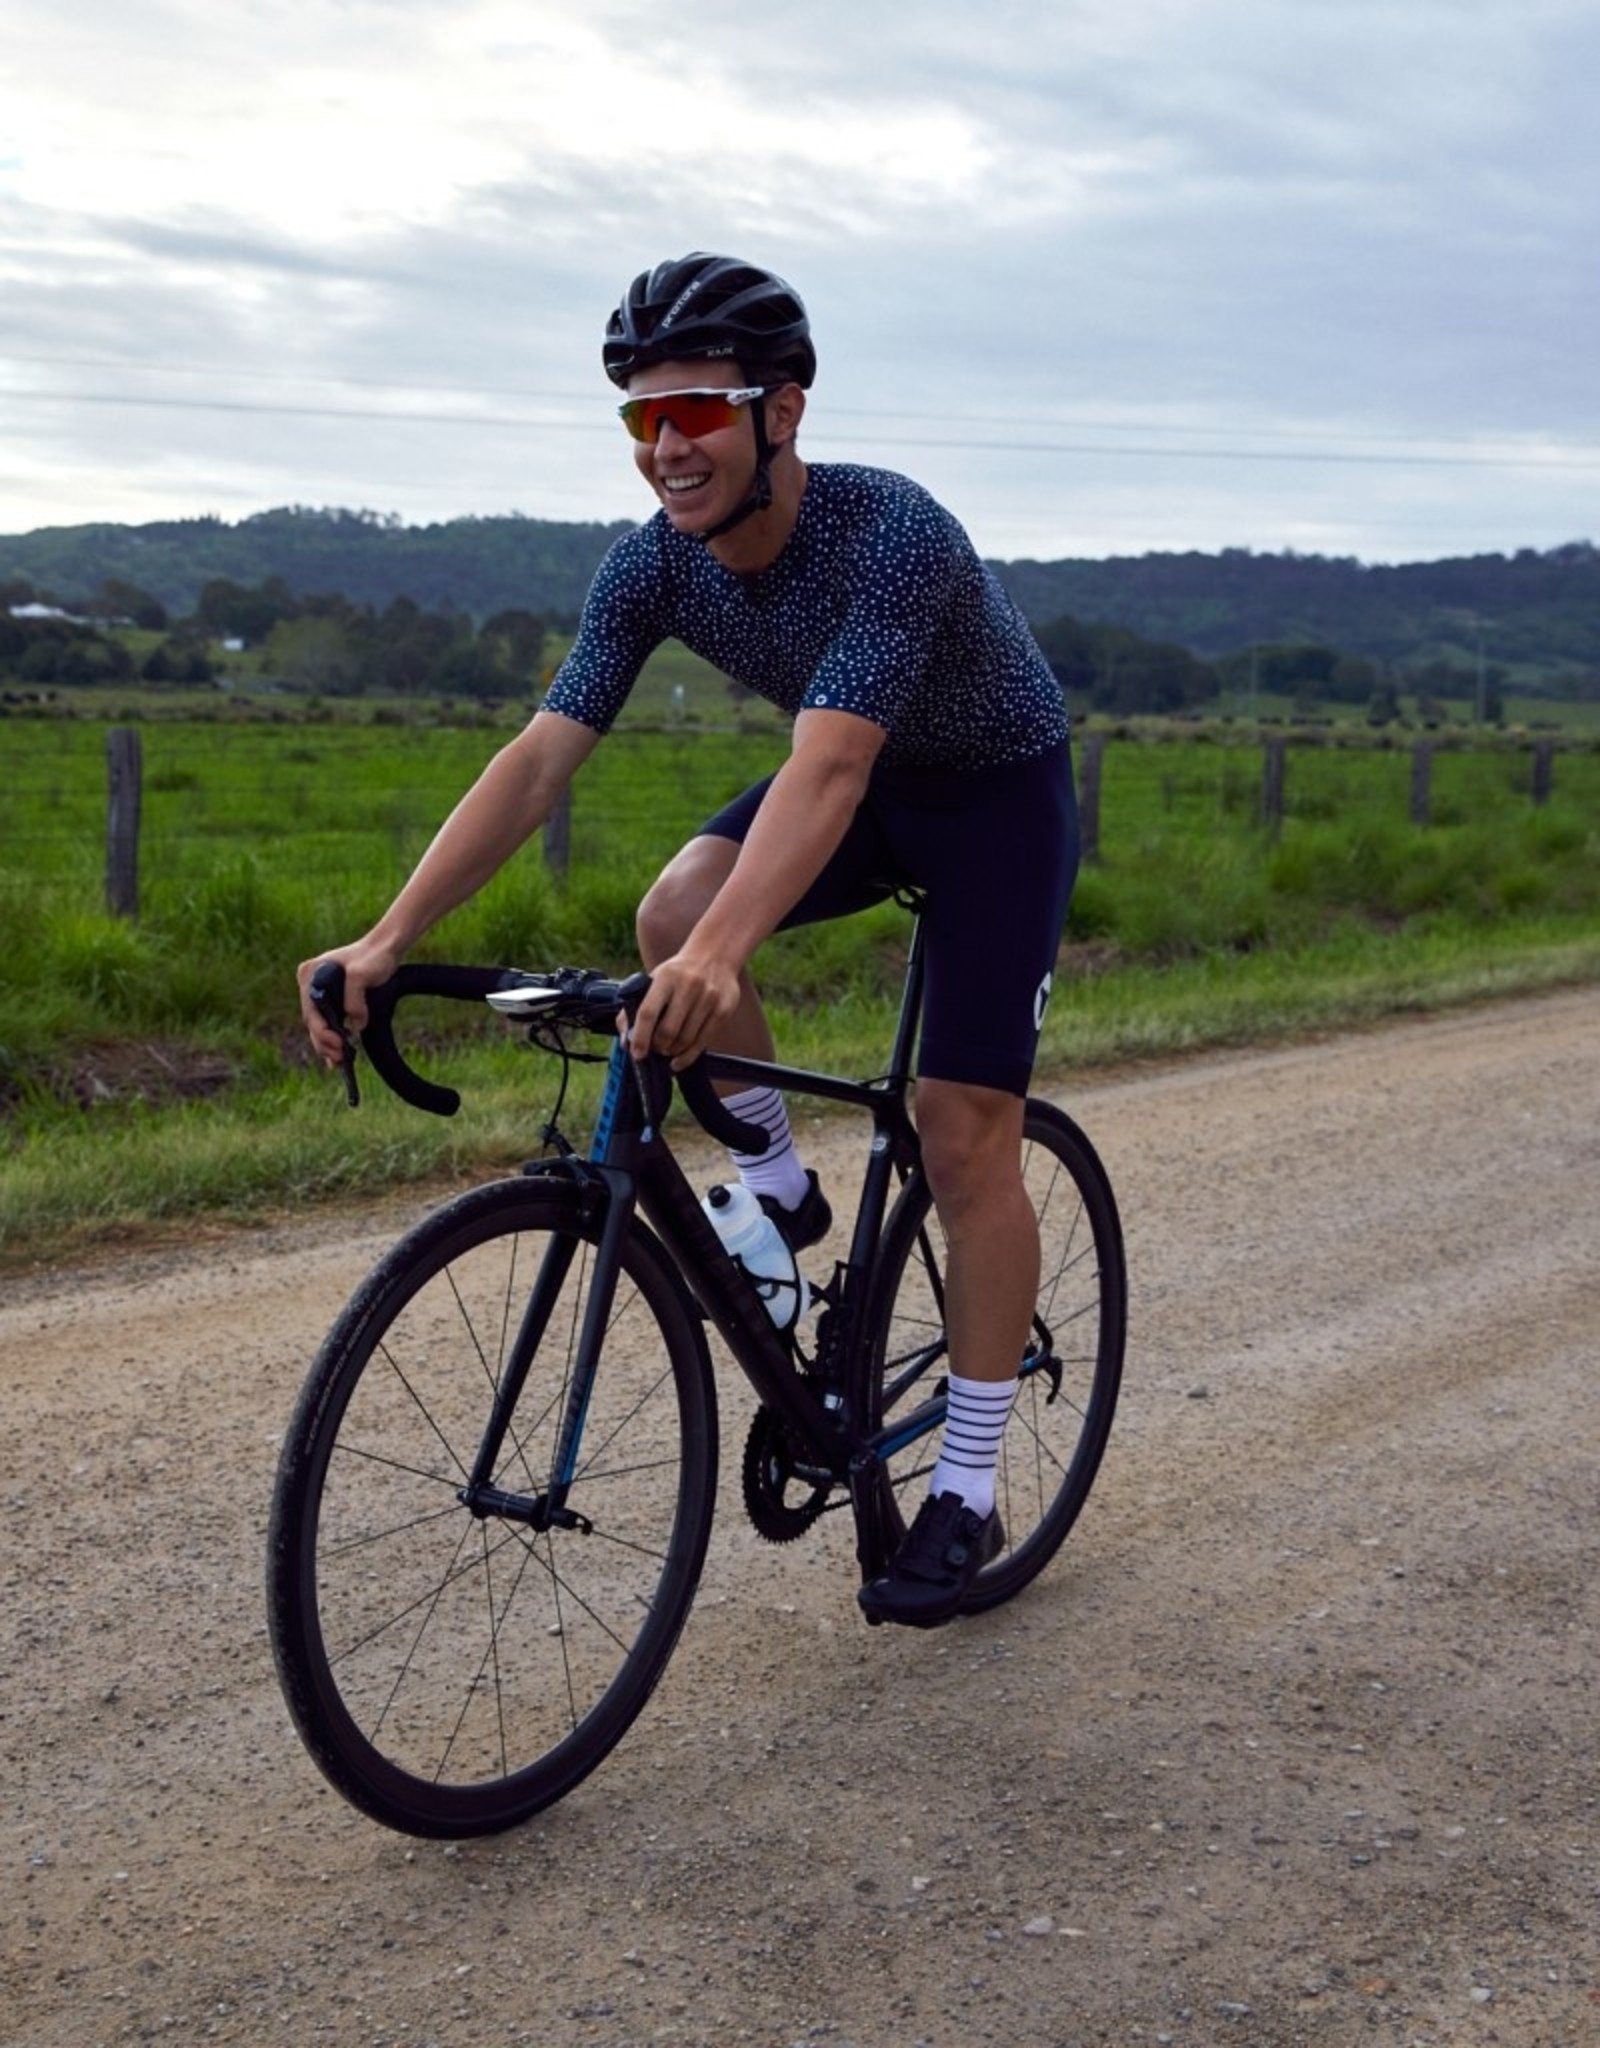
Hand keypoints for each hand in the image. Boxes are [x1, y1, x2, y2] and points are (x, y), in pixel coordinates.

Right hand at [297, 939, 399, 1066]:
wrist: (384, 948)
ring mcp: (318, 990)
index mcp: (310, 974)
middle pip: (312, 1021)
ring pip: (318, 1024)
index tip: (338, 1044)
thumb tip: (355, 1026)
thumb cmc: (373, 956)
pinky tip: (338, 1055)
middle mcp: (309, 982)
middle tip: (339, 1060)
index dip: (322, 1032)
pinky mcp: (330, 998)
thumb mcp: (362, 974)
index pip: (311, 1011)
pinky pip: (327, 1021)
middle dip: (324, 1042)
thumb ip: (355, 1000)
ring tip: (338, 1062)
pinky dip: (332, 1038)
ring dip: (327, 1044)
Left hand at [627, 949, 740, 1068]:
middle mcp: (689, 986)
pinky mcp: (723, 1010)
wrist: (714, 955)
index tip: (637, 1053)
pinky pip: (703, 1042)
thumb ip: (636, 1007)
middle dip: (658, 1046)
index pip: (648, 1012)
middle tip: (655, 1049)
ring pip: (685, 1039)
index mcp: (666, 977)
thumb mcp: (655, 979)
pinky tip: (679, 1060)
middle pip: (668, 1030)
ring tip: (668, 1050)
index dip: (640, 1037)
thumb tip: (626, 1041)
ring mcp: (709, 998)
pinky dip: (688, 1056)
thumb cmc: (678, 973)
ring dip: (672, 1051)